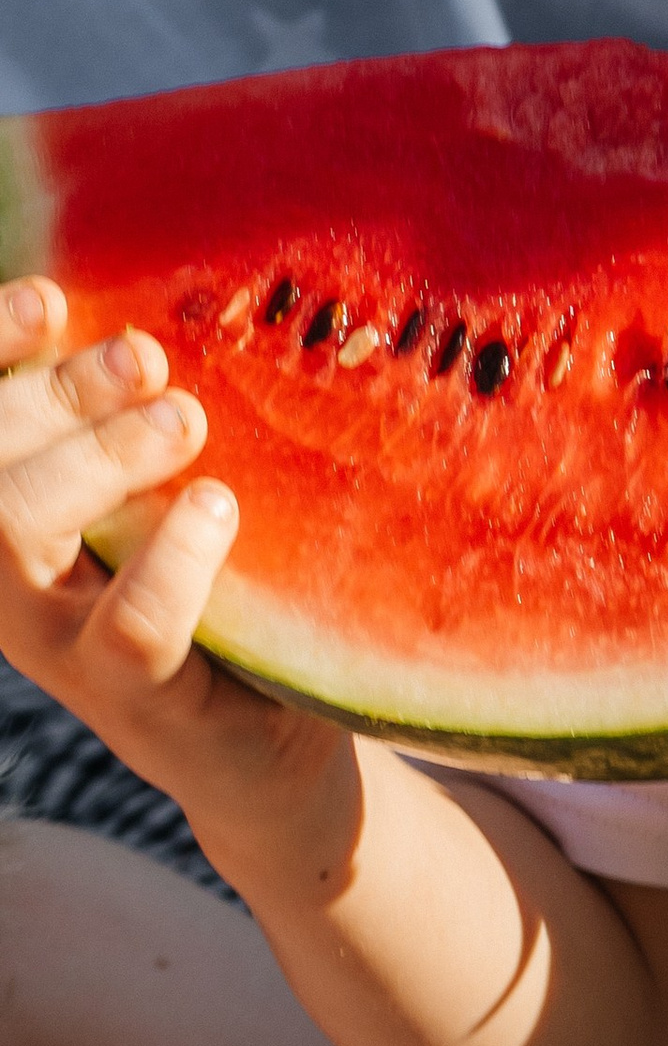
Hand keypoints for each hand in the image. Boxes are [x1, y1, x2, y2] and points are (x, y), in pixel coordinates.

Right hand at [0, 281, 348, 855]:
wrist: (265, 749)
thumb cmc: (217, 597)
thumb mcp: (170, 503)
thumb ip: (146, 431)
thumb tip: (167, 320)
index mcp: (13, 520)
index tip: (51, 296)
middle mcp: (11, 583)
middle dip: (48, 396)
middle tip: (148, 360)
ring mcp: (59, 647)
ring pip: (14, 538)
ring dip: (95, 459)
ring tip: (185, 419)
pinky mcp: (136, 701)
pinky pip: (129, 628)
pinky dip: (172, 556)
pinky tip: (216, 506)